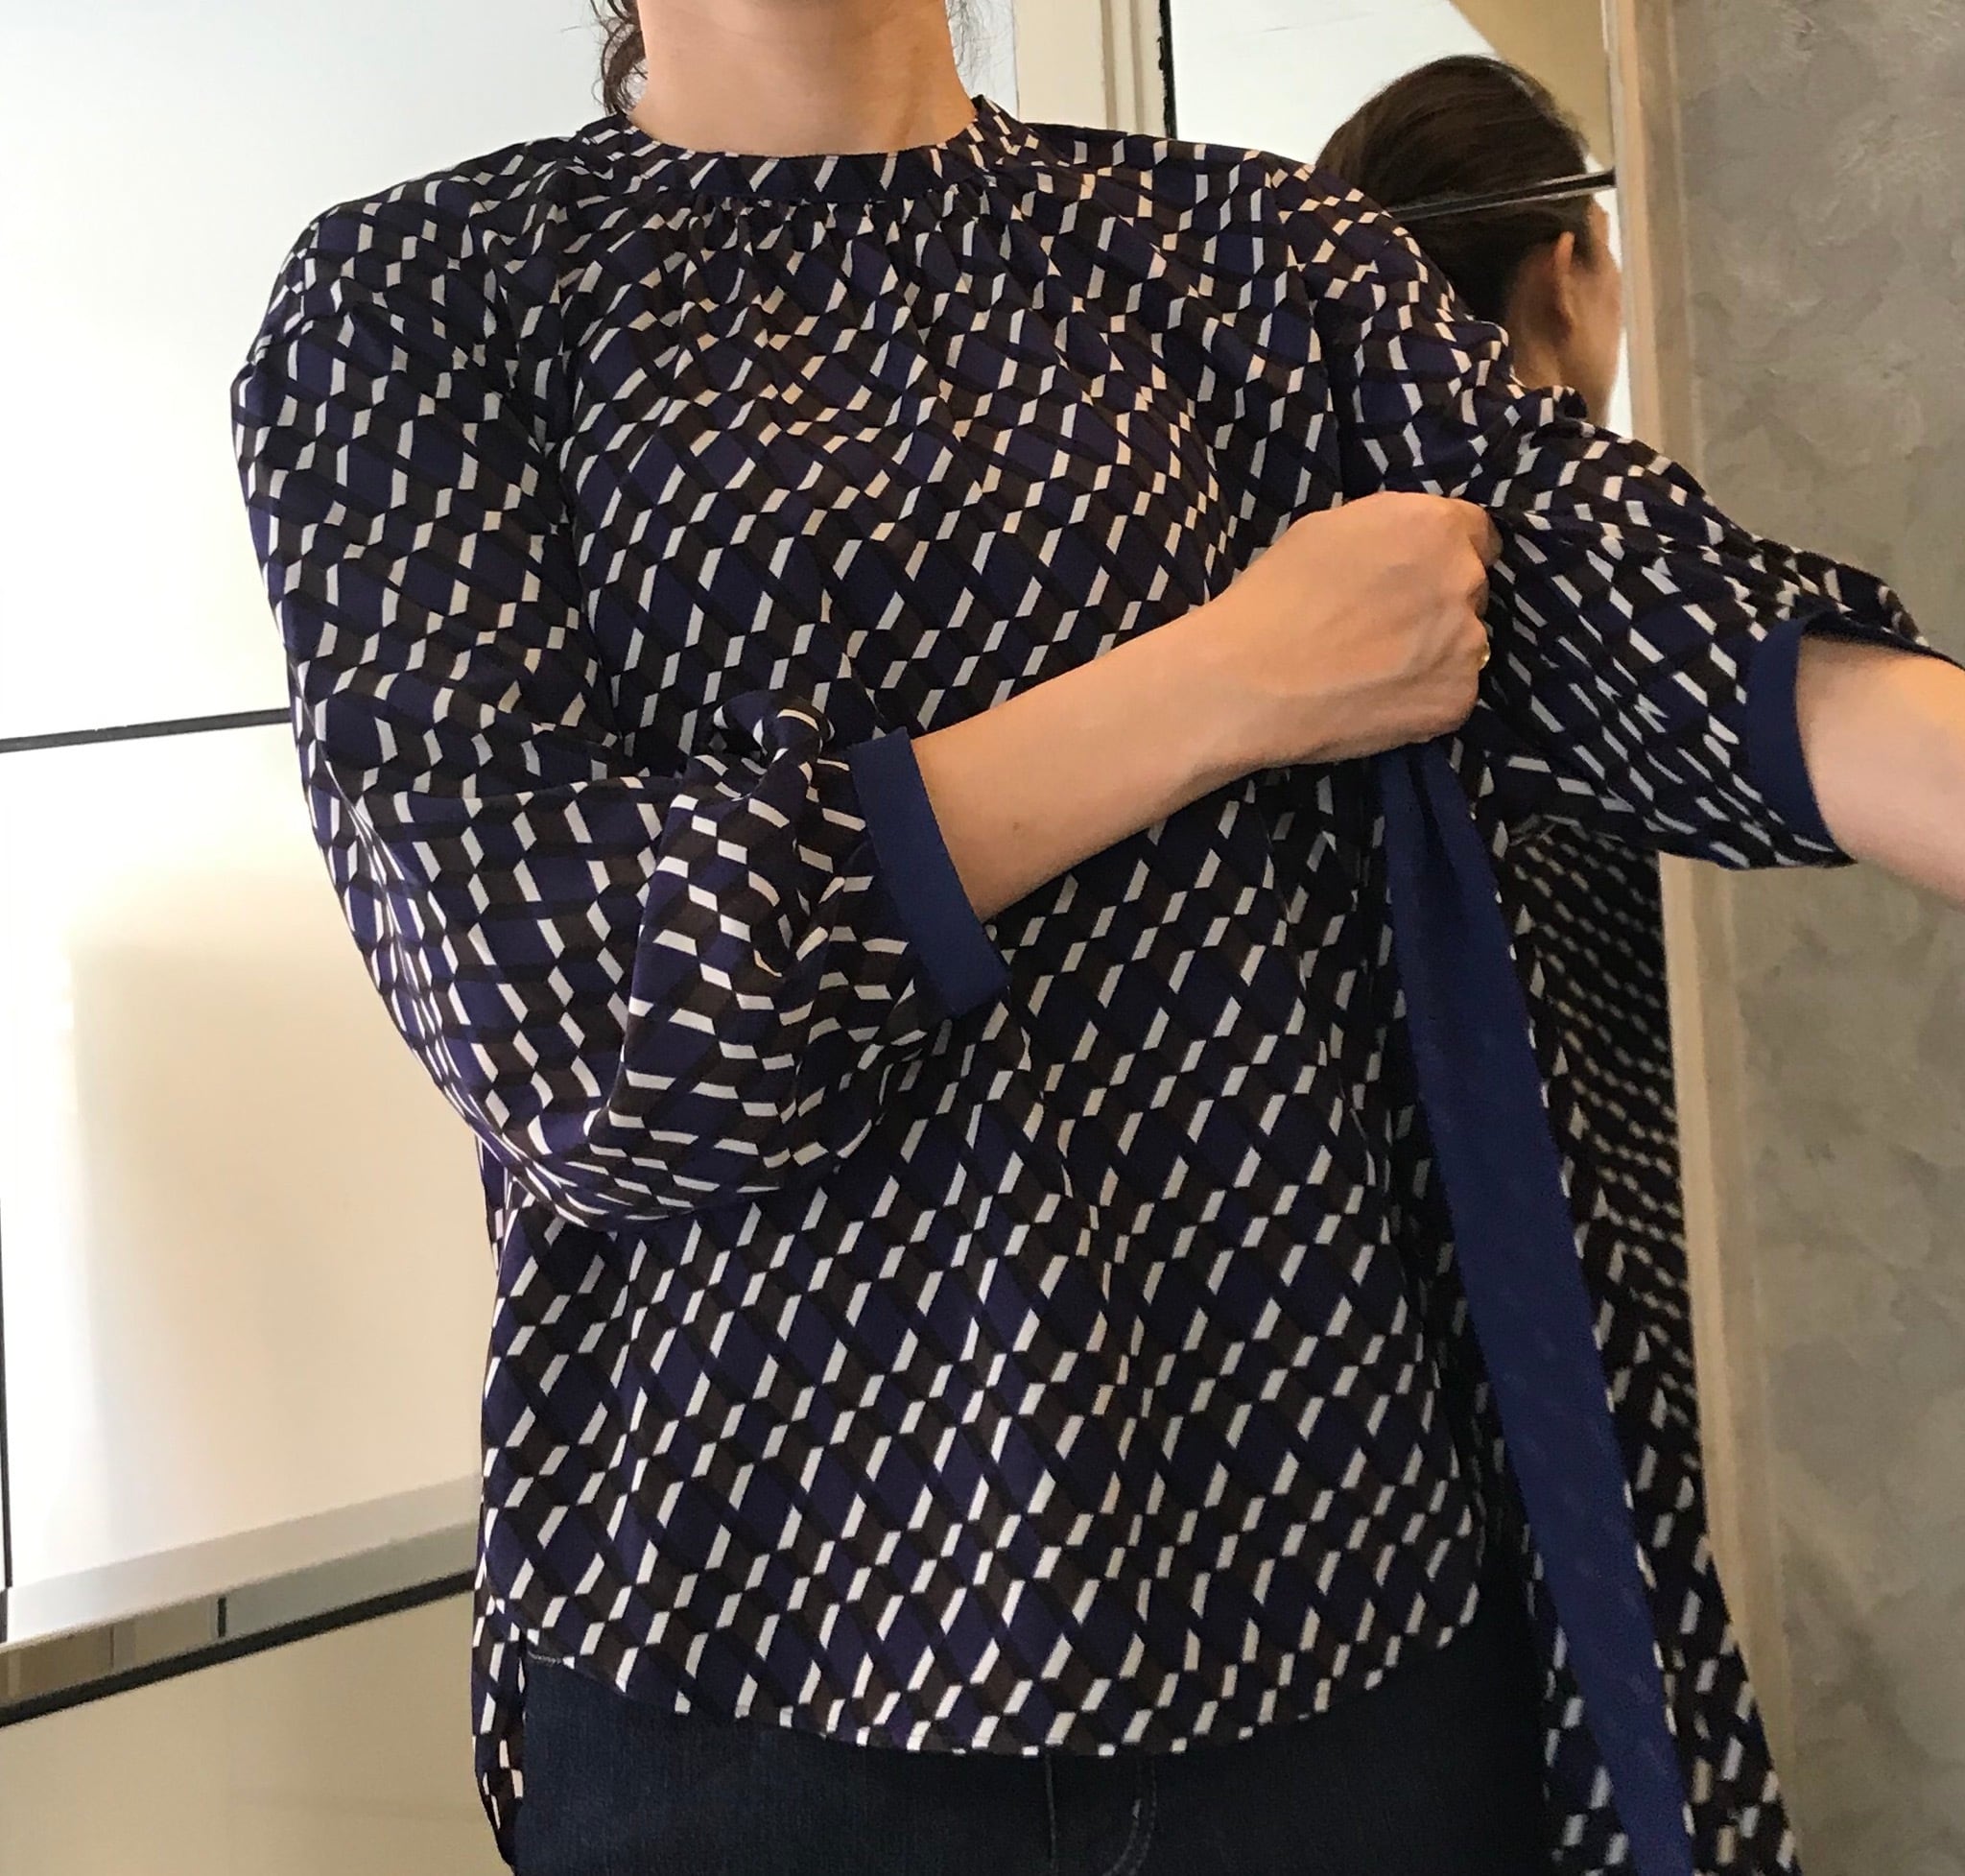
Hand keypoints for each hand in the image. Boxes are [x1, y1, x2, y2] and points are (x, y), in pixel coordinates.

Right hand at [1192, 492, 1498, 770]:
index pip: (1479, 534)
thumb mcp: (1331, 529)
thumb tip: (1405, 551)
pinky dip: (1423, 698)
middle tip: (1385, 626)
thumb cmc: (1276, 597)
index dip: (1443, 555)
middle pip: (1471, 589)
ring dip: (1435, 652)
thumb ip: (1388, 532)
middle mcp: (1464, 579)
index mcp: (1434, 527)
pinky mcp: (1457, 700)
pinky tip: (1378, 701)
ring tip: (1376, 671)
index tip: (1415, 576)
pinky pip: (1452, 693)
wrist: (1249, 680)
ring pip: (1464, 644)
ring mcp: (1467, 645)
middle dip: (1439, 602)